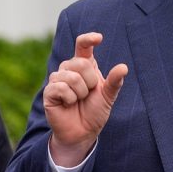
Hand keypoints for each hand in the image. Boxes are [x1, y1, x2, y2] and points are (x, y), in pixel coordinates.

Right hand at [44, 32, 127, 165]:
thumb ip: (114, 82)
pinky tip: (68, 104)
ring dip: (80, 93)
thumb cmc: (94, 112)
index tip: (99, 38)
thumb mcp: (108, 96)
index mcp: (84, 66)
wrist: (83, 133)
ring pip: (71, 77)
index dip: (88, 39)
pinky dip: (70, 98)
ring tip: (78, 101)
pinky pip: (61, 88)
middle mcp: (69, 69)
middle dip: (90, 81)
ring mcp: (57, 79)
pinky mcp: (49, 92)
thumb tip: (123, 67)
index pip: (82, 45)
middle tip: (88, 94)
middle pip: (80, 63)